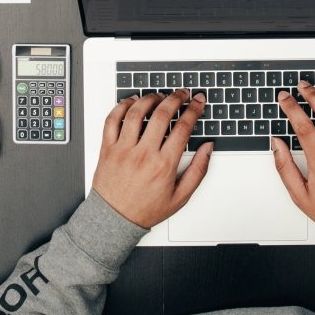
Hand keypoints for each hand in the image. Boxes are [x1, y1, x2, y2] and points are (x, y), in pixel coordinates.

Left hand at [91, 89, 211, 227]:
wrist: (114, 220)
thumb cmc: (145, 209)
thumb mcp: (180, 197)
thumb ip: (198, 171)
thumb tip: (207, 148)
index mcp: (163, 165)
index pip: (183, 127)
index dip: (194, 109)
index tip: (198, 101)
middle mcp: (143, 154)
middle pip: (162, 114)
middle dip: (176, 98)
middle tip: (182, 94)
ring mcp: (123, 150)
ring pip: (136, 112)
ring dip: (150, 98)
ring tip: (159, 96)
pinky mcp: (108, 148)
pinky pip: (112, 120)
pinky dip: (122, 106)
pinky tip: (132, 102)